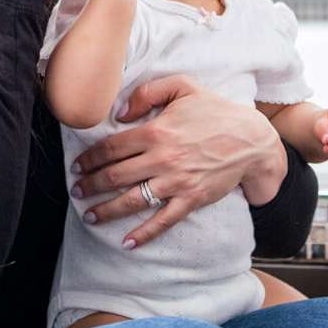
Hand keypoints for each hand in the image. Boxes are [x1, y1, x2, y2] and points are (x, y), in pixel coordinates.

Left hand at [69, 75, 287, 247]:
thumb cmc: (215, 110)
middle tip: (76, 190)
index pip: (112, 148)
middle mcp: (162, 158)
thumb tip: (120, 113)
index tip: (77, 165)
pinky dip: (144, 233)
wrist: (250, 138)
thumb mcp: (183, 86)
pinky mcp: (191, 199)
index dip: (89, 158)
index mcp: (156, 130)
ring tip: (89, 216)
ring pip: (132, 200)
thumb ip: (148, 92)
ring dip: (106, 210)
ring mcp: (176, 181)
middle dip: (90, 185)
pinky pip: (163, 220)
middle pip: (115, 176)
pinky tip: (128, 242)